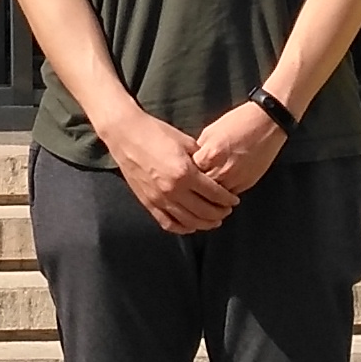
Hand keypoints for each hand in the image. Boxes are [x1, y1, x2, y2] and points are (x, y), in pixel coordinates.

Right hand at [103, 105, 237, 235]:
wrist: (126, 134)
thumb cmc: (157, 133)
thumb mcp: (185, 142)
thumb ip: (201, 160)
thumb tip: (214, 173)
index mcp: (185, 172)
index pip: (214, 193)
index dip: (227, 200)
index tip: (234, 201)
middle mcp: (173, 189)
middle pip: (204, 211)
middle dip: (219, 213)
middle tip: (226, 212)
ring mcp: (159, 198)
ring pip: (188, 221)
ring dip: (204, 224)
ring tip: (213, 221)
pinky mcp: (148, 202)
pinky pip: (168, 223)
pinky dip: (182, 228)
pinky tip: (191, 226)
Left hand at [185, 100, 290, 199]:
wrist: (267, 123)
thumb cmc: (238, 122)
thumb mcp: (210, 132)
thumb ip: (199, 150)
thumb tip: (191, 162)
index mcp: (209, 155)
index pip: (188, 174)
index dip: (184, 176)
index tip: (182, 176)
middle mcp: (221, 170)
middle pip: (200, 190)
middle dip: (195, 189)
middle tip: (190, 188)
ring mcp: (235, 179)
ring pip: (215, 198)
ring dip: (209, 196)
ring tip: (204, 193)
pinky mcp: (247, 183)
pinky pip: (230, 195)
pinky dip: (223, 195)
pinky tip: (220, 189)